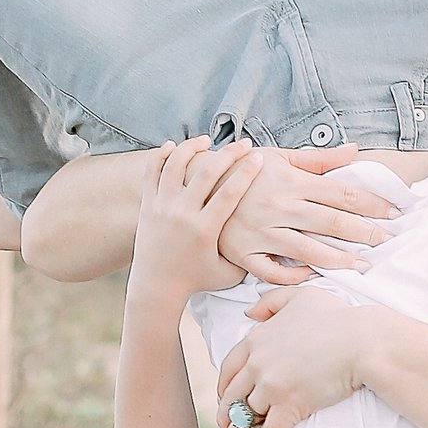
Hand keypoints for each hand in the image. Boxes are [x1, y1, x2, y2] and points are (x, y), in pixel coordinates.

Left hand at [132, 138, 257, 301]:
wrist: (155, 286)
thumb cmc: (196, 280)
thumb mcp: (229, 273)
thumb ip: (252, 257)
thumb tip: (280, 240)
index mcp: (204, 230)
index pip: (229, 192)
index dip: (246, 172)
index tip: (259, 158)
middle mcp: (182, 214)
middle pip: (207, 172)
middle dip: (229, 153)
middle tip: (244, 144)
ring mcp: (162, 207)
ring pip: (176, 164)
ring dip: (192, 147)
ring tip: (207, 141)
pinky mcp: (147, 204)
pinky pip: (152, 171)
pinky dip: (163, 154)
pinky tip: (175, 146)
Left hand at [213, 284, 370, 427]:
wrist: (362, 341)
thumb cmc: (337, 317)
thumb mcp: (301, 295)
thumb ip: (271, 301)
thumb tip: (249, 312)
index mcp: (257, 340)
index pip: (229, 367)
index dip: (224, 385)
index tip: (225, 396)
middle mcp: (258, 364)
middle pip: (232, 395)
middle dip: (227, 413)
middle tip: (226, 425)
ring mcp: (272, 387)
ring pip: (247, 416)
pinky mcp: (290, 406)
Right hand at [214, 146, 401, 287]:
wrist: (195, 184)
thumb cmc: (242, 169)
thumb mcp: (278, 156)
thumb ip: (318, 158)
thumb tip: (354, 151)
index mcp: (291, 182)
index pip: (342, 193)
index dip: (372, 204)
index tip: (394, 212)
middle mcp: (279, 207)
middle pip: (333, 223)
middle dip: (366, 233)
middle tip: (389, 240)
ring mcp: (261, 232)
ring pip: (308, 251)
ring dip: (339, 259)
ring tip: (362, 265)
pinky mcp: (244, 253)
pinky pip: (273, 271)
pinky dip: (294, 276)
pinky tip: (314, 277)